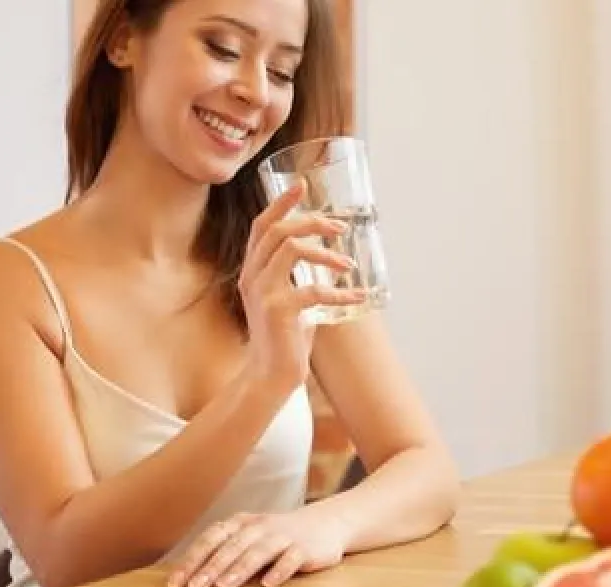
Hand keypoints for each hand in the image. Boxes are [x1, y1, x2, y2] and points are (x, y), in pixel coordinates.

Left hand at [165, 509, 349, 586]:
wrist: (327, 523)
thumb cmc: (279, 535)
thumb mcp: (250, 536)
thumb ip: (226, 550)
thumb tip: (191, 575)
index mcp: (242, 523)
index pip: (212, 538)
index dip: (193, 559)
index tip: (176, 581)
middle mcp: (260, 527)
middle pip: (232, 546)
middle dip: (212, 567)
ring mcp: (284, 536)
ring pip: (259, 551)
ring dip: (240, 568)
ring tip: (224, 586)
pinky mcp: (305, 547)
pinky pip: (291, 559)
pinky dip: (280, 570)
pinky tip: (269, 585)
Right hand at [238, 182, 365, 395]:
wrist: (270, 376)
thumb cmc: (284, 337)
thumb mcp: (286, 299)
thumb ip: (297, 277)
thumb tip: (331, 258)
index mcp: (252, 270)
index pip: (262, 226)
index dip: (281, 203)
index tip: (302, 185)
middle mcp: (252, 277)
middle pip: (278, 231)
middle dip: (312, 222)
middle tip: (340, 227)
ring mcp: (263, 293)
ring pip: (292, 250)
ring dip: (326, 254)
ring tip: (347, 264)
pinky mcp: (278, 312)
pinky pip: (313, 291)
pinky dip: (341, 291)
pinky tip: (358, 296)